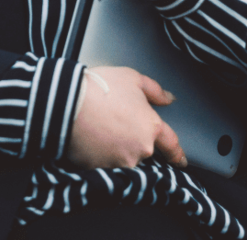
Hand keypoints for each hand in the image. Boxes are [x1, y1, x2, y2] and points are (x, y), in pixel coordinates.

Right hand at [64, 67, 186, 168]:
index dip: (177, 154)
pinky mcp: (98, 168)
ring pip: (122, 157)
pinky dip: (97, 154)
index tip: (179, 160)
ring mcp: (119, 161)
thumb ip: (154, 90)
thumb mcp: (131, 78)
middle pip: (141, 149)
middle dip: (131, 140)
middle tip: (113, 123)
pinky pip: (101, 163)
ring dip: (114, 147)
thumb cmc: (99, 87)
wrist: (66, 102)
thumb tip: (168, 99)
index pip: (171, 145)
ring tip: (98, 128)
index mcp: (151, 127)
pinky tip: (88, 138)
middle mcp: (139, 149)